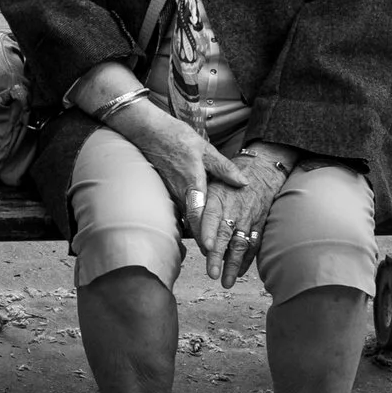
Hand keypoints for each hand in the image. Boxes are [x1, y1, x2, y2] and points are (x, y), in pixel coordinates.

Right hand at [108, 103, 248, 248]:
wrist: (149, 132)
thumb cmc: (177, 138)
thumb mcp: (205, 148)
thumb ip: (224, 167)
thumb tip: (243, 182)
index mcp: (192, 182)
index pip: (198, 213)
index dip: (204, 231)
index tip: (211, 248)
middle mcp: (180, 192)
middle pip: (192, 223)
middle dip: (203, 242)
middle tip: (215, 260)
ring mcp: (172, 194)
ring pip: (186, 220)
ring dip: (198, 235)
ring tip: (212, 252)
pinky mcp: (168, 192)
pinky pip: (180, 212)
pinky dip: (190, 223)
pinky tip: (199, 230)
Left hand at [198, 144, 299, 286]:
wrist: (262, 170)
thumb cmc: (228, 178)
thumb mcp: (211, 180)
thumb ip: (199, 201)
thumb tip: (185, 223)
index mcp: (219, 198)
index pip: (212, 216)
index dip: (208, 231)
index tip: (205, 246)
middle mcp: (234, 210)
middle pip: (225, 235)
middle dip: (219, 256)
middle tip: (211, 273)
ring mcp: (249, 218)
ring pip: (241, 243)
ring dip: (233, 264)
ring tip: (225, 281)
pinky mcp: (259, 224)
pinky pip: (254, 244)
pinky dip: (247, 260)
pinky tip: (238, 272)